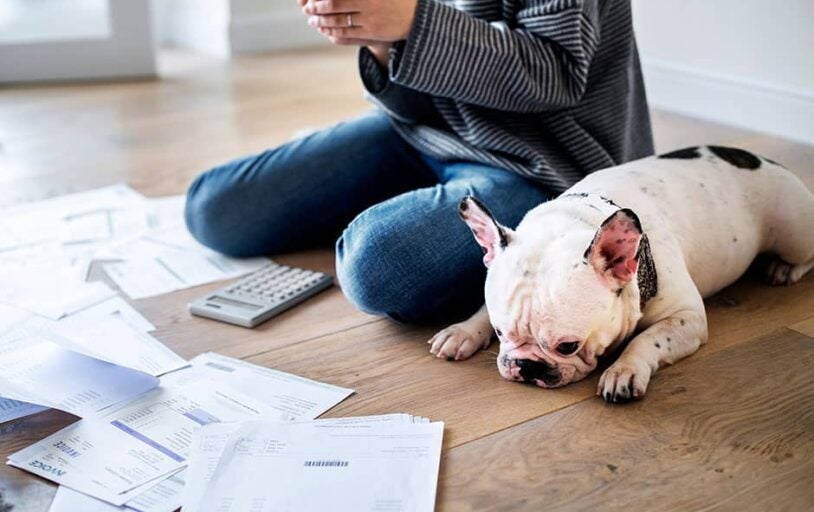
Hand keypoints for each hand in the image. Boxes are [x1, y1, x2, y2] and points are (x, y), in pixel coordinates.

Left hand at [302, 0, 418, 42]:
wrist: (416, 15)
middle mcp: (368, 2)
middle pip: (333, 5)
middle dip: (316, 9)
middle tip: (307, 9)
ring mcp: (370, 18)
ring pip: (338, 21)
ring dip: (322, 22)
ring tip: (313, 21)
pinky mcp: (372, 32)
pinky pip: (347, 34)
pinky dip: (333, 32)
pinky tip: (326, 30)